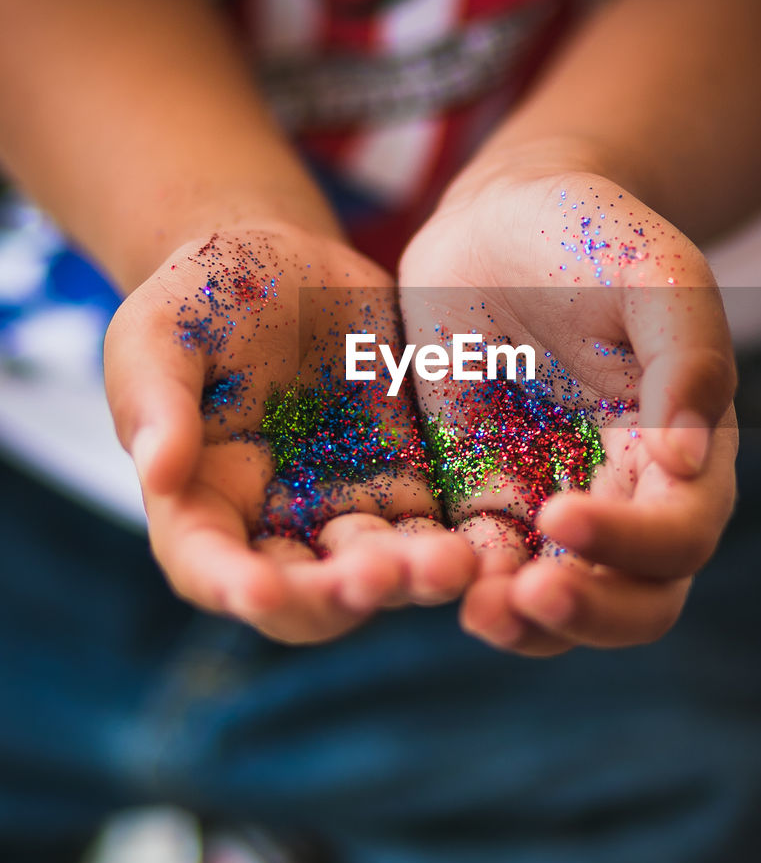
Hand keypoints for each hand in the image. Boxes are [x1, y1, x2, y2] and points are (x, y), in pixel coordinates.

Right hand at [105, 225, 474, 643]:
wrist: (291, 266)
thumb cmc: (205, 298)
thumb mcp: (161, 332)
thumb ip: (156, 400)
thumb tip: (157, 474)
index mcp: (202, 502)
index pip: (207, 565)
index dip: (231, 585)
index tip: (259, 590)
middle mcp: (279, 528)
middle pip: (308, 596)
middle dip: (341, 595)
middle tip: (377, 574)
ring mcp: (352, 512)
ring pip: (386, 573)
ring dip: (417, 579)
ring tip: (456, 560)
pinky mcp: (415, 487)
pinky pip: (445, 529)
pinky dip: (472, 545)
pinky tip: (502, 541)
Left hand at [399, 169, 737, 655]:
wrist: (493, 221)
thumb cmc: (587, 233)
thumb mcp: (653, 270)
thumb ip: (689, 353)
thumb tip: (689, 462)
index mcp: (686, 449)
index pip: (681, 533)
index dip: (632, 542)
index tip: (558, 513)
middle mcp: (627, 494)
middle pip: (633, 601)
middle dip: (584, 613)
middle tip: (518, 599)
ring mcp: (552, 503)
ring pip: (554, 601)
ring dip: (521, 622)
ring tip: (471, 609)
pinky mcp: (483, 499)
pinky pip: (478, 565)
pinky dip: (458, 583)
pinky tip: (419, 573)